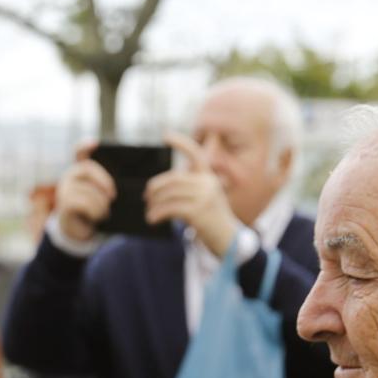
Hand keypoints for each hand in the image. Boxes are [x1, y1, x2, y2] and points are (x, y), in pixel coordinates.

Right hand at [52, 142, 112, 244]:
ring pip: (86, 189)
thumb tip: (119, 183)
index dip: (85, 146)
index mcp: (81, 170)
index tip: (95, 144)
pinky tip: (98, 216)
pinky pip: (81, 203)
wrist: (79, 228)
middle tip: (113, 196)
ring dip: (100, 203)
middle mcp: (70, 175)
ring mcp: (64, 189)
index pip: (79, 151)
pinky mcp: (64, 204)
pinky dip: (94, 211)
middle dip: (103, 180)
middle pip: (86, 168)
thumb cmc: (94, 208)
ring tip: (105, 212)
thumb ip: (107, 185)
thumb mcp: (102, 194)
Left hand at [145, 131, 239, 256]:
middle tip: (146, 198)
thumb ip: (188, 191)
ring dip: (154, 204)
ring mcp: (204, 196)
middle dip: (155, 188)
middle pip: (172, 179)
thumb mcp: (205, 201)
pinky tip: (152, 219)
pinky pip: (170, 208)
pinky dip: (157, 213)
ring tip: (149, 214)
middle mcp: (208, 183)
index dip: (180, 143)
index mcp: (209, 178)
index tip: (165, 135)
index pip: (195, 154)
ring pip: (169, 194)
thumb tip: (158, 190)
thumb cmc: (213, 223)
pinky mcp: (198, 210)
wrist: (230, 242)